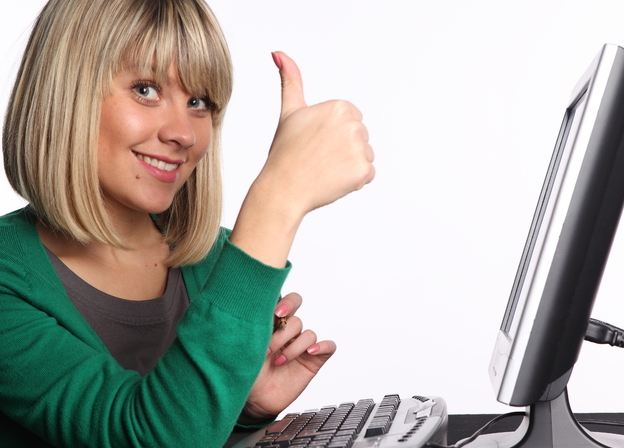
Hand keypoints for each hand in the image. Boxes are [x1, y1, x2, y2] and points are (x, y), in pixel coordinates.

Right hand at [230, 52, 374, 267]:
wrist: (282, 189)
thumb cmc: (284, 153)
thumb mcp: (289, 112)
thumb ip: (291, 81)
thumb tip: (278, 54)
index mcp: (339, 107)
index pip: (351, 120)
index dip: (332, 134)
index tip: (315, 142)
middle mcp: (353, 125)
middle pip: (360, 137)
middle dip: (343, 149)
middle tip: (318, 158)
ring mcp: (359, 149)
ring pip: (365, 156)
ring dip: (349, 166)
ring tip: (324, 170)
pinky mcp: (363, 171)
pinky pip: (368, 174)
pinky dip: (354, 181)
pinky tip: (333, 181)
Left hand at [242, 292, 335, 419]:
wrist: (253, 399)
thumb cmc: (246, 370)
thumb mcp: (247, 346)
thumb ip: (255, 327)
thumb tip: (258, 311)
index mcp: (275, 323)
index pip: (290, 302)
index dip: (289, 303)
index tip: (278, 313)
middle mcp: (290, 333)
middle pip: (296, 321)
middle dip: (282, 336)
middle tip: (267, 351)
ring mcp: (302, 347)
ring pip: (309, 335)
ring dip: (294, 348)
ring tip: (279, 362)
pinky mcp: (313, 361)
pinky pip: (329, 347)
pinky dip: (322, 346)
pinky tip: (309, 353)